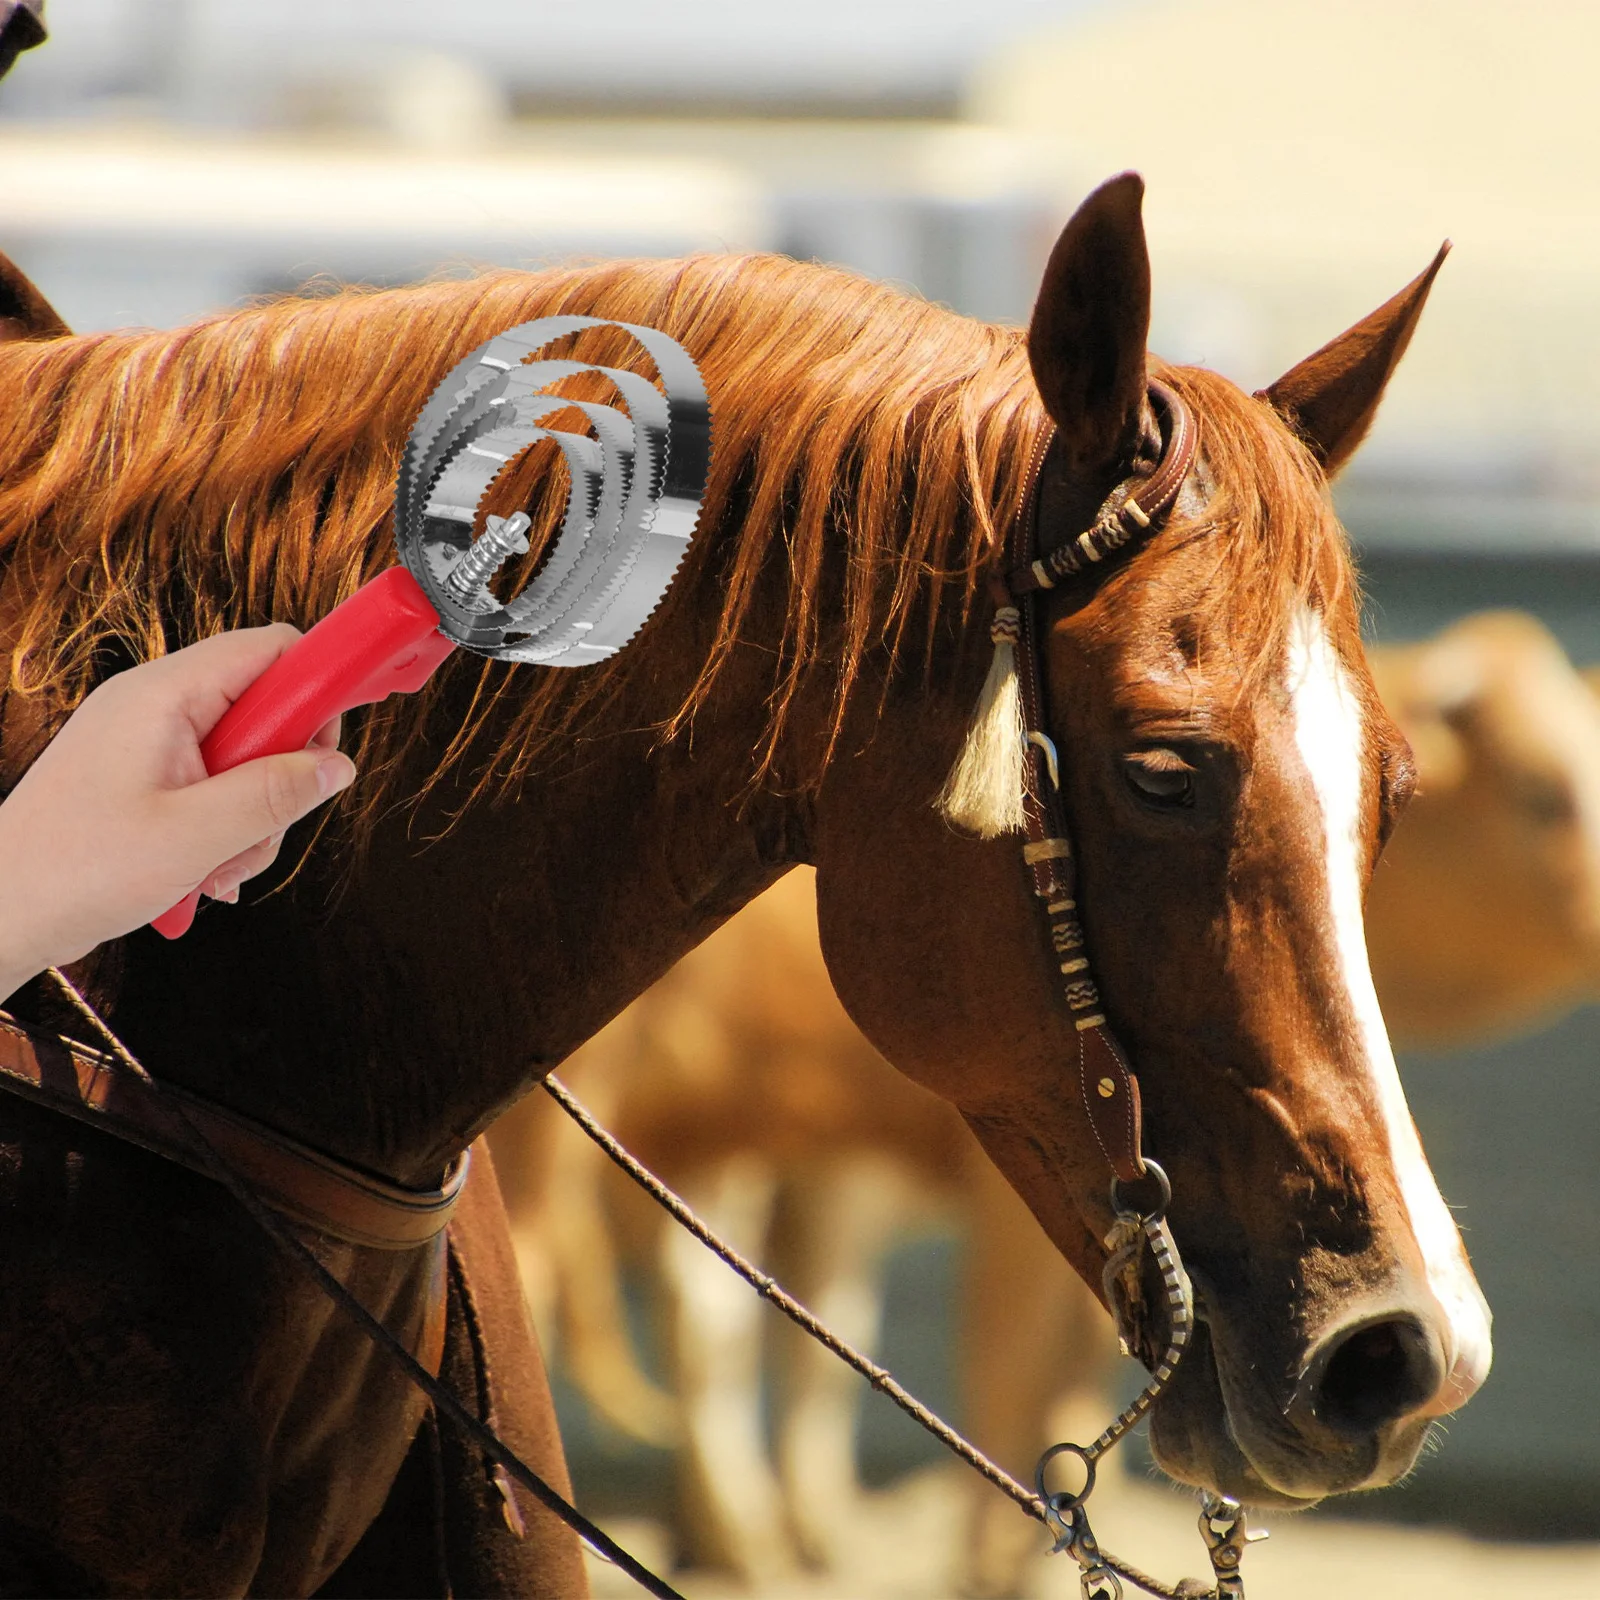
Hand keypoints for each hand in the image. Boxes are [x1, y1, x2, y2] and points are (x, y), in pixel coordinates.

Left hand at [0, 625, 355, 996]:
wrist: (2, 914)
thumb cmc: (67, 872)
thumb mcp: (193, 837)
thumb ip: (274, 795)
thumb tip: (334, 767)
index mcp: (162, 697)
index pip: (270, 649)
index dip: (320, 681)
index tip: (351, 718)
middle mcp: (156, 708)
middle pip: (267, 711)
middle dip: (283, 775)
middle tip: (267, 823)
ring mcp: (150, 743)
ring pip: (248, 759)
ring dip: (255, 817)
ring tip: (220, 862)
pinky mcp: (148, 778)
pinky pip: (218, 788)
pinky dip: (227, 830)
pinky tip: (204, 871)